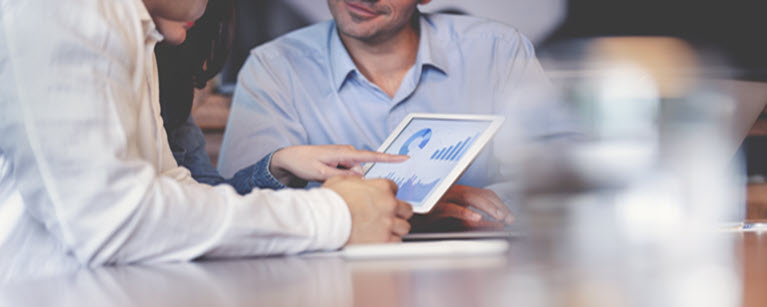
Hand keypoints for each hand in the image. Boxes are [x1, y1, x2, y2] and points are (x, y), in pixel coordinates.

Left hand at [270, 145, 407, 185]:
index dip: (389, 158)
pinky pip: (349, 172)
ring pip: (355, 174)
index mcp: (344, 153)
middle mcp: (347, 152)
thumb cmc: (303, 163)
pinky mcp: (342, 160)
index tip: (404, 157)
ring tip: (323, 175)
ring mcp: (345, 155)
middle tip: (328, 178)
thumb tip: (359, 179)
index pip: (371, 155)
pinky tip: (326, 174)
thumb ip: (341, 177)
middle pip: (361, 172)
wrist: (290, 157)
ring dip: (344, 179)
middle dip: (352, 181)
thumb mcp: (320, 173)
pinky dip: (342, 176)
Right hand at [323, 176, 413, 243]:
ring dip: (396, 228)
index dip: (387, 195)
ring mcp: (388, 223)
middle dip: (398, 212)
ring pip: (404, 227)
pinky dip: (390, 241)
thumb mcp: (341, 180)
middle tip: (388, 216)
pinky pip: (396, 242)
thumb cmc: (331, 201)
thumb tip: (356, 182)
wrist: (326, 220)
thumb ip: (355, 181)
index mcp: (382, 187)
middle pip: (406, 209)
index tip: (382, 200)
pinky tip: (382, 239)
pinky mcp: (385, 240)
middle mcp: (389, 204)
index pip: (395, 189)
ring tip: (385, 229)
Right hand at [419, 185, 513, 228]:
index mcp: (459, 192)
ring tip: (498, 216)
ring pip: (470, 197)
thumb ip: (475, 221)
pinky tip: (476, 218)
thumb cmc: (430, 220)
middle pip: (480, 194)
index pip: (484, 193)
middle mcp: (453, 191)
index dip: (499, 203)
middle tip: (508, 218)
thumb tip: (495, 225)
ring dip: (487, 207)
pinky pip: (452, 208)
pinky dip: (466, 212)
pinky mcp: (435, 207)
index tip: (509, 215)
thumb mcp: (456, 221)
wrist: (408, 219)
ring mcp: (444, 198)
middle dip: (497, 205)